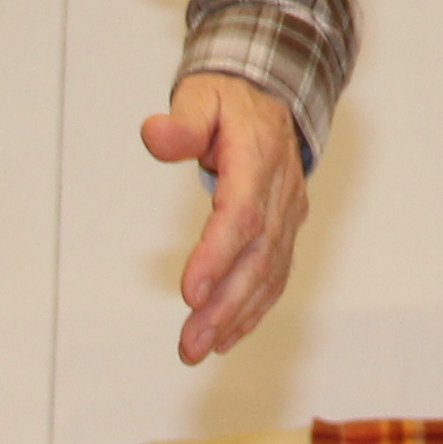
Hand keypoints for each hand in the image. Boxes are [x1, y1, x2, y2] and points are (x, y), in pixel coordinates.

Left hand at [144, 69, 309, 365]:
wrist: (272, 98)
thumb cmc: (230, 102)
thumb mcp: (201, 96)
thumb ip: (181, 122)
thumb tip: (154, 134)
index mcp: (259, 157)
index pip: (243, 213)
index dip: (219, 255)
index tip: (191, 291)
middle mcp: (280, 191)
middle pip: (259, 255)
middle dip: (226, 303)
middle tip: (191, 341)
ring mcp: (288, 213)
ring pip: (270, 272)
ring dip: (237, 315)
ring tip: (200, 347)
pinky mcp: (285, 229)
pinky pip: (275, 275)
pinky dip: (253, 309)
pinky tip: (227, 335)